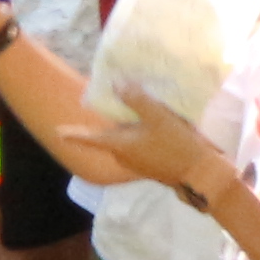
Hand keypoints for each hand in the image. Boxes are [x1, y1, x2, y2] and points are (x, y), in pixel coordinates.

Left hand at [84, 92, 224, 198]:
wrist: (203, 174)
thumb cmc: (177, 145)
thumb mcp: (158, 117)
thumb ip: (136, 100)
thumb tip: (116, 84)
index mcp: (119, 145)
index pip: (90, 138)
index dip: (73, 134)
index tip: (57, 133)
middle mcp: (123, 156)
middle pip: (109, 136)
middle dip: (109, 122)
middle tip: (112, 103)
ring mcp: (137, 162)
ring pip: (125, 140)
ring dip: (128, 127)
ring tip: (136, 110)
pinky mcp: (151, 164)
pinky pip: (138, 145)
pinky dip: (140, 134)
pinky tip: (153, 124)